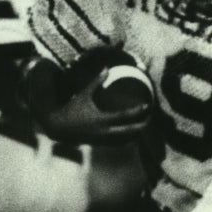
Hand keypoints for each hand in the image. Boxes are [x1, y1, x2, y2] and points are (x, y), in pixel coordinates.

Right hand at [20, 48, 154, 144]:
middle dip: (142, 127)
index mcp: (101, 119)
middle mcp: (104, 132)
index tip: (148, 105)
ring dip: (136, 135)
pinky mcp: (100, 144)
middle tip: (152, 120)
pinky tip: (134, 137)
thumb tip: (106, 68)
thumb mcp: (84, 94)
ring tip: (146, 129)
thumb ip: (96, 82)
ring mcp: (103, 140)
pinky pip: (118, 144)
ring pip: (125, 140)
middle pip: (129, 132)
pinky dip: (127, 140)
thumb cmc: (72, 108)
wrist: (59, 128)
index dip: (138, 111)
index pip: (124, 116)